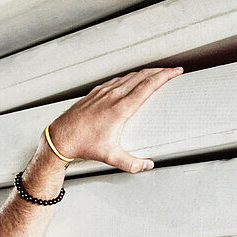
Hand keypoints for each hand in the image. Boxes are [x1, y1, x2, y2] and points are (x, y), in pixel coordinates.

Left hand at [46, 67, 181, 173]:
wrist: (61, 138)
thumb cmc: (83, 145)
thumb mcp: (110, 156)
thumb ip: (131, 163)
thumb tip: (147, 165)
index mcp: (120, 108)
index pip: (148, 86)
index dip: (165, 76)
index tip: (176, 71)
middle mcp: (113, 96)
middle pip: (142, 76)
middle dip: (160, 71)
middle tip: (172, 71)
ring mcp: (103, 92)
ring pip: (129, 76)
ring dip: (145, 73)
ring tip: (156, 74)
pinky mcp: (96, 92)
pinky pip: (117, 80)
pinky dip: (130, 77)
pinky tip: (132, 80)